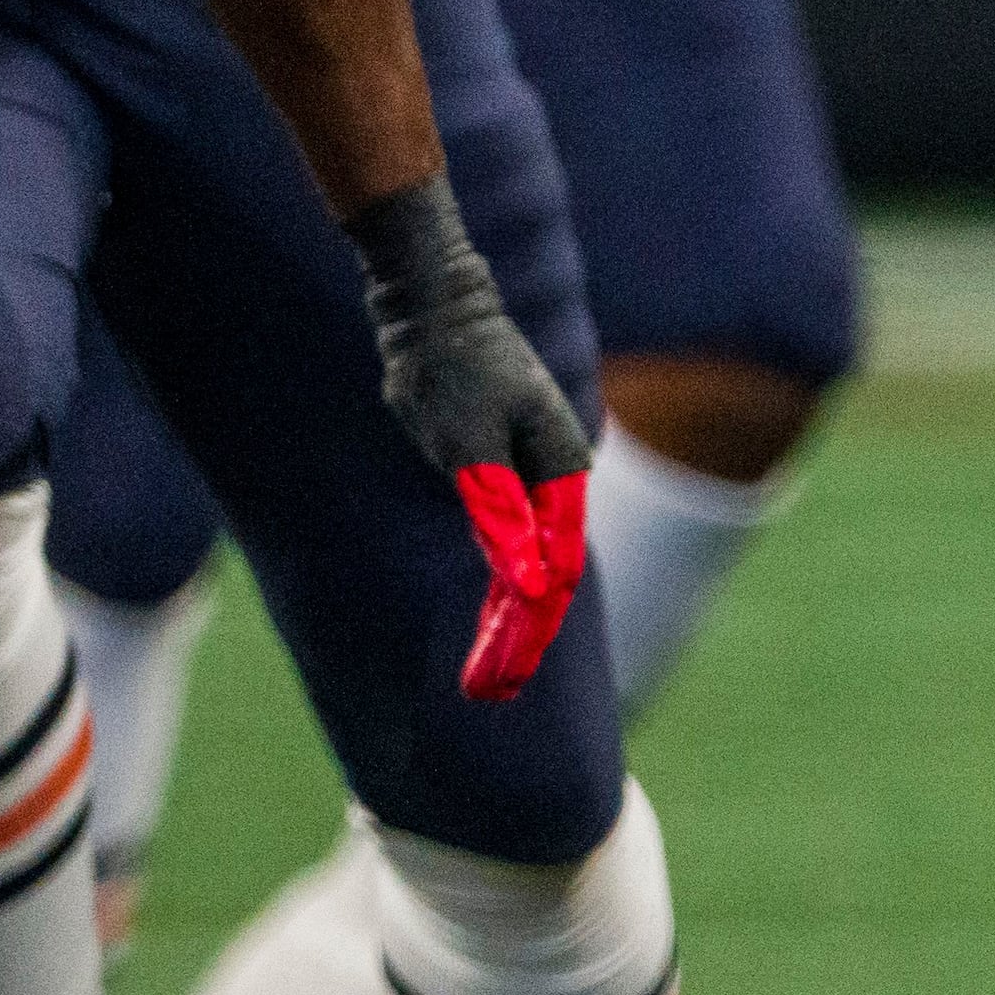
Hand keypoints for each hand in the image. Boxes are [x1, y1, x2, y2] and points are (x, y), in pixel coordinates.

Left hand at [345, 175, 592, 700]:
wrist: (430, 306)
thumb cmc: (447, 370)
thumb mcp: (465, 448)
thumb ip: (498, 514)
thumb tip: (529, 583)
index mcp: (564, 473)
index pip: (557, 571)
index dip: (530, 629)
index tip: (497, 673)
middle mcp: (559, 478)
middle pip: (550, 574)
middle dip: (520, 635)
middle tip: (486, 689)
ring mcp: (535, 474)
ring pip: (533, 561)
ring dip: (509, 615)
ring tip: (486, 670)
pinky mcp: (506, 469)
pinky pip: (513, 540)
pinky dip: (501, 581)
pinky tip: (490, 614)